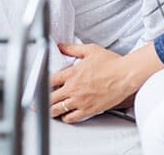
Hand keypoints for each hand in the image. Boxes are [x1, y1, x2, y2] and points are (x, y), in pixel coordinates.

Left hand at [49, 42, 163, 123]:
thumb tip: (60, 46)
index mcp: (72, 74)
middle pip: (50, 98)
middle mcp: (73, 89)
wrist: (126, 75)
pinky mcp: (89, 110)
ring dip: (51, 111)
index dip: (41, 85)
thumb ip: (72, 49)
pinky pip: (72, 118)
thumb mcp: (90, 50)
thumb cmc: (111, 63)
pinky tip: (65, 116)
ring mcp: (80, 101)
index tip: (39, 87)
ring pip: (58, 110)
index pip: (49, 81)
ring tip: (48, 111)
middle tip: (37, 104)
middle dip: (41, 101)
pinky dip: (65, 118)